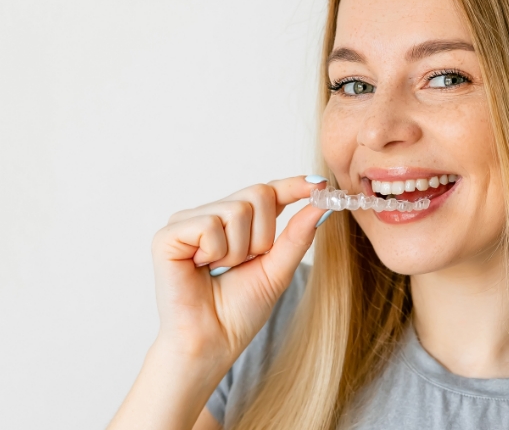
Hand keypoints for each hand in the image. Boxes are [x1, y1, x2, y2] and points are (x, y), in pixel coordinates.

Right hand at [150, 175, 328, 366]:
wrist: (213, 342)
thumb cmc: (240, 311)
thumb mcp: (278, 269)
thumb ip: (297, 235)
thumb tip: (321, 204)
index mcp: (238, 223)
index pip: (269, 192)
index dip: (294, 185)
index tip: (320, 184)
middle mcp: (212, 214)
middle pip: (258, 193)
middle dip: (263, 236)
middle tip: (245, 263)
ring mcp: (188, 222)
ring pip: (236, 210)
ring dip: (239, 250)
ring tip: (221, 270)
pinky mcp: (168, 234)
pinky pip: (209, 224)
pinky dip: (215, 252)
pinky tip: (201, 268)